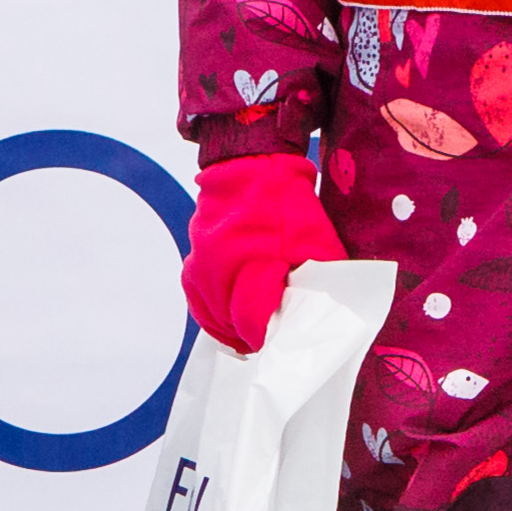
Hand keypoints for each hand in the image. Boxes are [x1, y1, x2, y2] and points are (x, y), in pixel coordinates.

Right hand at [181, 152, 344, 355]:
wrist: (251, 167)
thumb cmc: (288, 204)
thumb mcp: (317, 242)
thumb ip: (318, 281)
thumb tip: (318, 314)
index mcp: (252, 264)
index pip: (252, 321)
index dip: (266, 337)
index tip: (278, 343)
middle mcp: (218, 269)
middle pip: (229, 324)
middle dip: (251, 337)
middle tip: (271, 342)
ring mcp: (201, 266)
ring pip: (211, 316)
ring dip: (231, 330)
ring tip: (252, 338)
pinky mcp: (193, 262)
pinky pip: (198, 300)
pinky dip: (213, 315)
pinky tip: (230, 321)